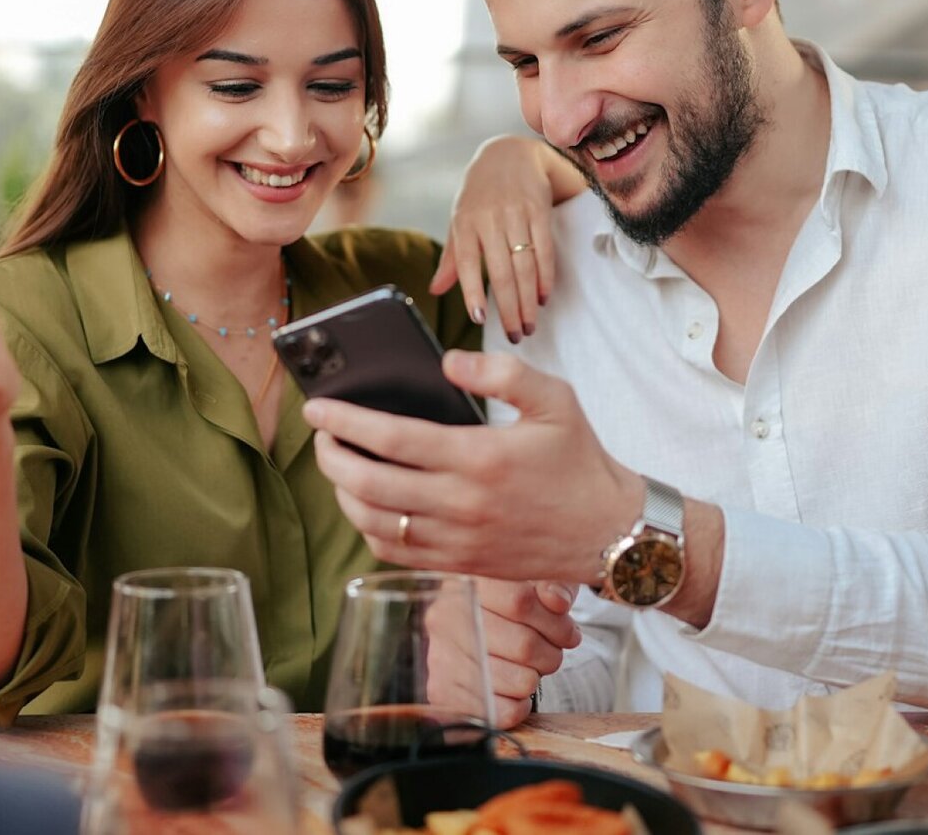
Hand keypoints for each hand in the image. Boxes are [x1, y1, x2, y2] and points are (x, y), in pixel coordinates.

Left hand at [308, 350, 639, 581]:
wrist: (610, 532)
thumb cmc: (579, 461)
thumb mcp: (556, 399)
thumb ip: (502, 372)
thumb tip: (448, 362)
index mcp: (481, 457)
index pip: (392, 439)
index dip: (346, 422)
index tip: (317, 408)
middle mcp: (462, 503)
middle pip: (369, 484)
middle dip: (330, 457)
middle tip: (321, 436)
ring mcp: (458, 540)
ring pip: (374, 523)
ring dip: (343, 494)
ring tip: (338, 466)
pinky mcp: (461, 565)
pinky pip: (396, 553)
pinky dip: (369, 529)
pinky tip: (366, 505)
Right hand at [426, 579, 580, 727]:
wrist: (479, 624)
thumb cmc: (515, 600)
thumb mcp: (539, 581)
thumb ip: (553, 584)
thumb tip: (556, 600)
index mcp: (469, 580)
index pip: (520, 601)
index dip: (556, 622)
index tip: (569, 632)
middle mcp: (446, 616)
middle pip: (524, 645)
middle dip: (552, 653)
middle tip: (553, 651)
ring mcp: (441, 656)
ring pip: (519, 681)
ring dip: (537, 678)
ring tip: (530, 667)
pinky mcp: (444, 692)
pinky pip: (502, 712)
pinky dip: (520, 705)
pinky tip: (515, 688)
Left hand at [433, 136, 569, 342]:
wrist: (509, 153)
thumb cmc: (479, 195)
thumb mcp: (459, 220)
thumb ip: (452, 259)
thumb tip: (434, 291)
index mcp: (464, 222)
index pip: (467, 262)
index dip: (472, 291)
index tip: (481, 319)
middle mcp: (489, 218)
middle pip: (501, 271)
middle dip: (509, 307)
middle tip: (515, 335)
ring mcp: (516, 213)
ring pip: (524, 265)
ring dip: (529, 299)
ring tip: (529, 324)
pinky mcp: (539, 210)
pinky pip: (545, 249)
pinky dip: (546, 276)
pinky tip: (545, 297)